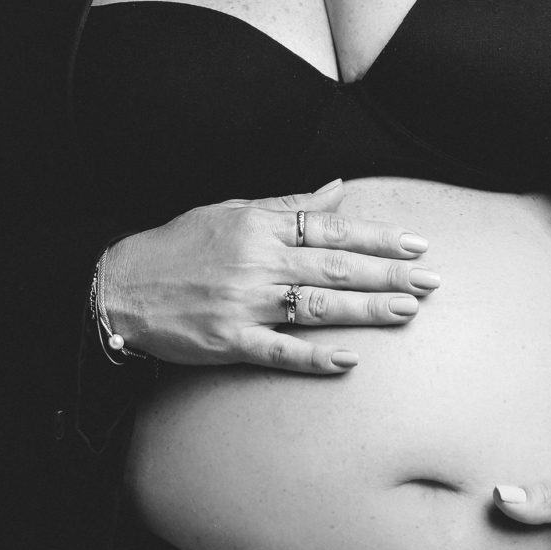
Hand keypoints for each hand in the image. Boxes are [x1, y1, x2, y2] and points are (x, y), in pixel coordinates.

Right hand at [100, 180, 439, 374]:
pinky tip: (348, 359)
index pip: (331, 228)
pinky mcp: (228, 340)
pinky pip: (279, 350)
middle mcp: (258, 262)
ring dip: (365, 310)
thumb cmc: (178, 246)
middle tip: (430, 281)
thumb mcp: (230, 211)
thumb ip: (287, 205)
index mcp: (259, 226)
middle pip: (335, 266)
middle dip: (387, 274)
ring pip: (317, 306)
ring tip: (407, 311)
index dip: (377, 236)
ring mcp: (244, 303)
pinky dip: (314, 356)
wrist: (120, 286)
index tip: (416, 244)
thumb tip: (337, 190)